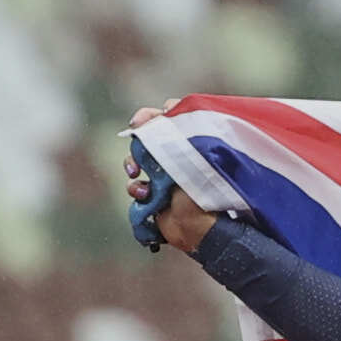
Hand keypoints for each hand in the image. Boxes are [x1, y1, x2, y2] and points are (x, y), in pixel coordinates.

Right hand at [125, 108, 215, 255]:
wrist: (201, 229)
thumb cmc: (208, 191)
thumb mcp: (199, 154)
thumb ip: (182, 132)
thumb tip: (164, 111)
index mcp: (198, 143)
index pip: (177, 115)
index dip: (159, 113)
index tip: (148, 117)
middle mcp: (182, 156)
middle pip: (152, 132)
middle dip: (140, 131)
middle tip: (135, 128)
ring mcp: (167, 175)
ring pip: (138, 157)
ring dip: (131, 161)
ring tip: (135, 170)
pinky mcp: (155, 194)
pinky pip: (135, 185)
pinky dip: (135, 188)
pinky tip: (144, 194)